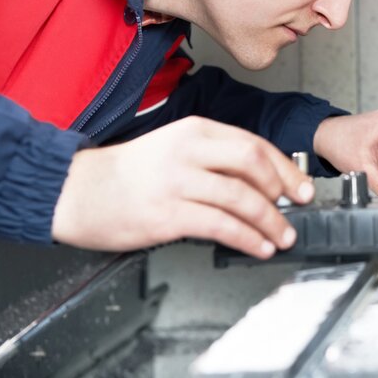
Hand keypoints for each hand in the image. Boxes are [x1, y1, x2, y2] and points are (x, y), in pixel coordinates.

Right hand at [52, 116, 314, 258]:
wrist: (75, 191)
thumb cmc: (126, 174)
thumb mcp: (173, 149)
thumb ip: (213, 159)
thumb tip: (261, 182)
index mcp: (194, 130)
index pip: (253, 144)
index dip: (285, 168)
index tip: (302, 186)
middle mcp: (188, 151)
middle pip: (253, 163)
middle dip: (284, 189)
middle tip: (297, 208)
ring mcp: (177, 182)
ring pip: (242, 198)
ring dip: (270, 221)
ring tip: (282, 236)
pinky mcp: (167, 214)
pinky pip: (220, 226)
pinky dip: (247, 238)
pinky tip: (258, 246)